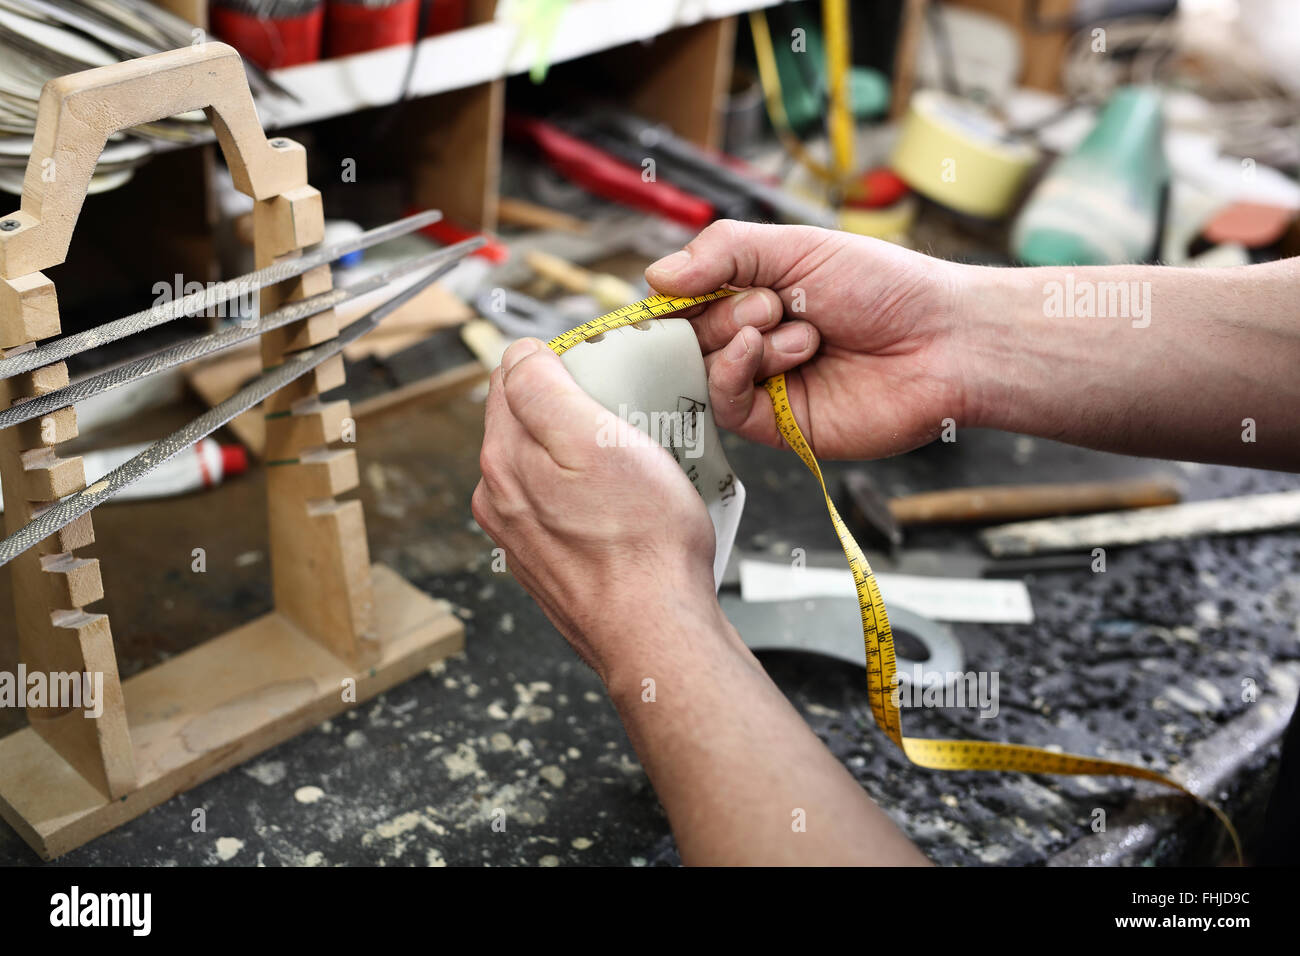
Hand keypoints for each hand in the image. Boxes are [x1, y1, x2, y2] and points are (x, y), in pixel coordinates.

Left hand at [471, 338, 728, 684]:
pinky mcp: (550, 564)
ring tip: (643, 469)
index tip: (606, 376)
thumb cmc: (640, 543)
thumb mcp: (596, 437)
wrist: (655, 633)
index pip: (514, 375)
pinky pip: (572, 509)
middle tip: (633, 422)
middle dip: (579, 411)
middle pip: (533, 421)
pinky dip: (599, 499)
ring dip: (592, 457)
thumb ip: (542, 388)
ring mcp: (522, 535)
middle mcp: (501, 498)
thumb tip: (519, 354)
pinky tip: (634, 512)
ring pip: (554, 467)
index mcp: (503, 458)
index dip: (564, 363)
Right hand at [646, 219, 969, 459]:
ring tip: (800, 327)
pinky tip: (760, 351)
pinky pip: (725, 406)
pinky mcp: (777, 425)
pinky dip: (732, 373)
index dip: (675, 295)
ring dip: (744, 339)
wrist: (943, 340)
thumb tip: (655, 277)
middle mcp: (755, 342)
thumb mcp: (796, 247)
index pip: (686, 300)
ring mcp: (765, 385)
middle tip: (774, 301)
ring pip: (704, 368)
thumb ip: (723, 253)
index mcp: (756, 296)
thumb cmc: (885, 287)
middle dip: (725, 312)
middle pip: (689, 335)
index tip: (672, 289)